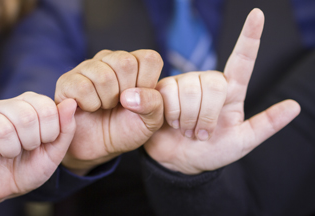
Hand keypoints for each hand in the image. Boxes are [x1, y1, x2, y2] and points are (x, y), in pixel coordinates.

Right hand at [0, 92, 76, 199]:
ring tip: (10, 153)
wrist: (5, 184)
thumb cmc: (32, 164)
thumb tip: (71, 102)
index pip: (47, 107)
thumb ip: (66, 128)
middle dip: (31, 142)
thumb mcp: (55, 151)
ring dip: (11, 151)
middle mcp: (7, 105)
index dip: (50, 132)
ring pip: (2, 130)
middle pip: (25, 116)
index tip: (44, 141)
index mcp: (31, 103)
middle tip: (27, 148)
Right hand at [55, 50, 163, 172]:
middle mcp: (110, 59)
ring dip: (106, 101)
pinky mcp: (67, 80)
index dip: (147, 83)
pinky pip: (82, 87)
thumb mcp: (150, 122)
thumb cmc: (126, 129)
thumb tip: (129, 95)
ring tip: (104, 106)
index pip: (149, 58)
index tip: (139, 99)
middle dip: (125, 92)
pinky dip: (90, 105)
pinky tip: (89, 107)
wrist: (99, 147)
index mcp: (135, 63)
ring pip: (103, 76)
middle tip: (119, 104)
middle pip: (125, 63)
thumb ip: (154, 104)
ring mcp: (87, 67)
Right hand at [144, 9, 300, 174]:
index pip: (242, 60)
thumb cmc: (210, 152)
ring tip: (185, 129)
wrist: (178, 161)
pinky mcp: (163, 89)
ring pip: (190, 88)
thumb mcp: (241, 142)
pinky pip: (168, 92)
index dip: (249, 37)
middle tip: (200, 133)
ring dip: (188, 118)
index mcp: (231, 92)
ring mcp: (185, 83)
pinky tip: (171, 121)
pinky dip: (172, 113)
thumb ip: (265, 125)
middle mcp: (207, 82)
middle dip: (207, 115)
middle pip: (214, 83)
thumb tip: (295, 106)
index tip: (257, 15)